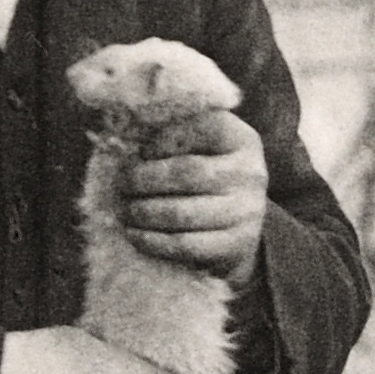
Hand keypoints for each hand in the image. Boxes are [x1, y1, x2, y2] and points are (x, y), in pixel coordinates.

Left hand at [107, 107, 268, 283]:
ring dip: (143, 213)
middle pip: (187, 173)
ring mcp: (248, 211)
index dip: (162, 139)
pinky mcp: (238, 243)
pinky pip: (186, 244)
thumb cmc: (207, 172)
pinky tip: (136, 234)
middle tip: (123, 186)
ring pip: (182, 213)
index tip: (143, 152)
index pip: (199, 128)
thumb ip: (172, 133)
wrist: (240, 220)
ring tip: (127, 211)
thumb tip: (124, 142)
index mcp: (241, 139)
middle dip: (144, 180)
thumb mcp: (202, 144)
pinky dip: (153, 241)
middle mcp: (251, 173)